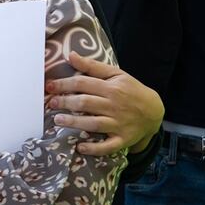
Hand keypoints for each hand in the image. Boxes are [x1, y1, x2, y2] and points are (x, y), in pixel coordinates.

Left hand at [47, 53, 163, 155]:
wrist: (155, 110)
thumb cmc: (130, 90)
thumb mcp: (116, 74)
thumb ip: (92, 66)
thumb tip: (71, 56)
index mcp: (111, 87)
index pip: (84, 83)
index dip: (64, 84)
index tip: (49, 86)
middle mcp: (114, 105)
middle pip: (86, 103)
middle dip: (66, 102)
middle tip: (51, 103)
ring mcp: (119, 123)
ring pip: (94, 123)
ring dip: (74, 123)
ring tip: (57, 120)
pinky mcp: (122, 139)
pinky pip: (108, 146)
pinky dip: (94, 148)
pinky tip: (80, 147)